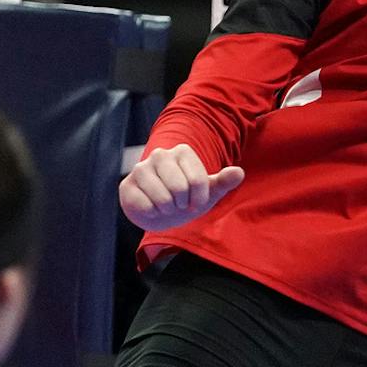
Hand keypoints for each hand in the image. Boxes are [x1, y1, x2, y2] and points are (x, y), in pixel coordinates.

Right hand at [120, 143, 244, 230]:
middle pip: (179, 188)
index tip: (195, 201)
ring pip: (162, 198)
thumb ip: (224, 182)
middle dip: (182, 203)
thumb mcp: (209, 193)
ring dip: (168, 209)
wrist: (161, 213)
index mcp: (183, 152)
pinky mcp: (127, 186)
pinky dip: (152, 214)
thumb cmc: (188, 199)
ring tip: (166, 205)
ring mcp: (141, 169)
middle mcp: (160, 155)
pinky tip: (151, 208)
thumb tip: (239, 172)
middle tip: (179, 203)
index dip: (199, 199)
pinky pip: (145, 207)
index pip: (197, 181)